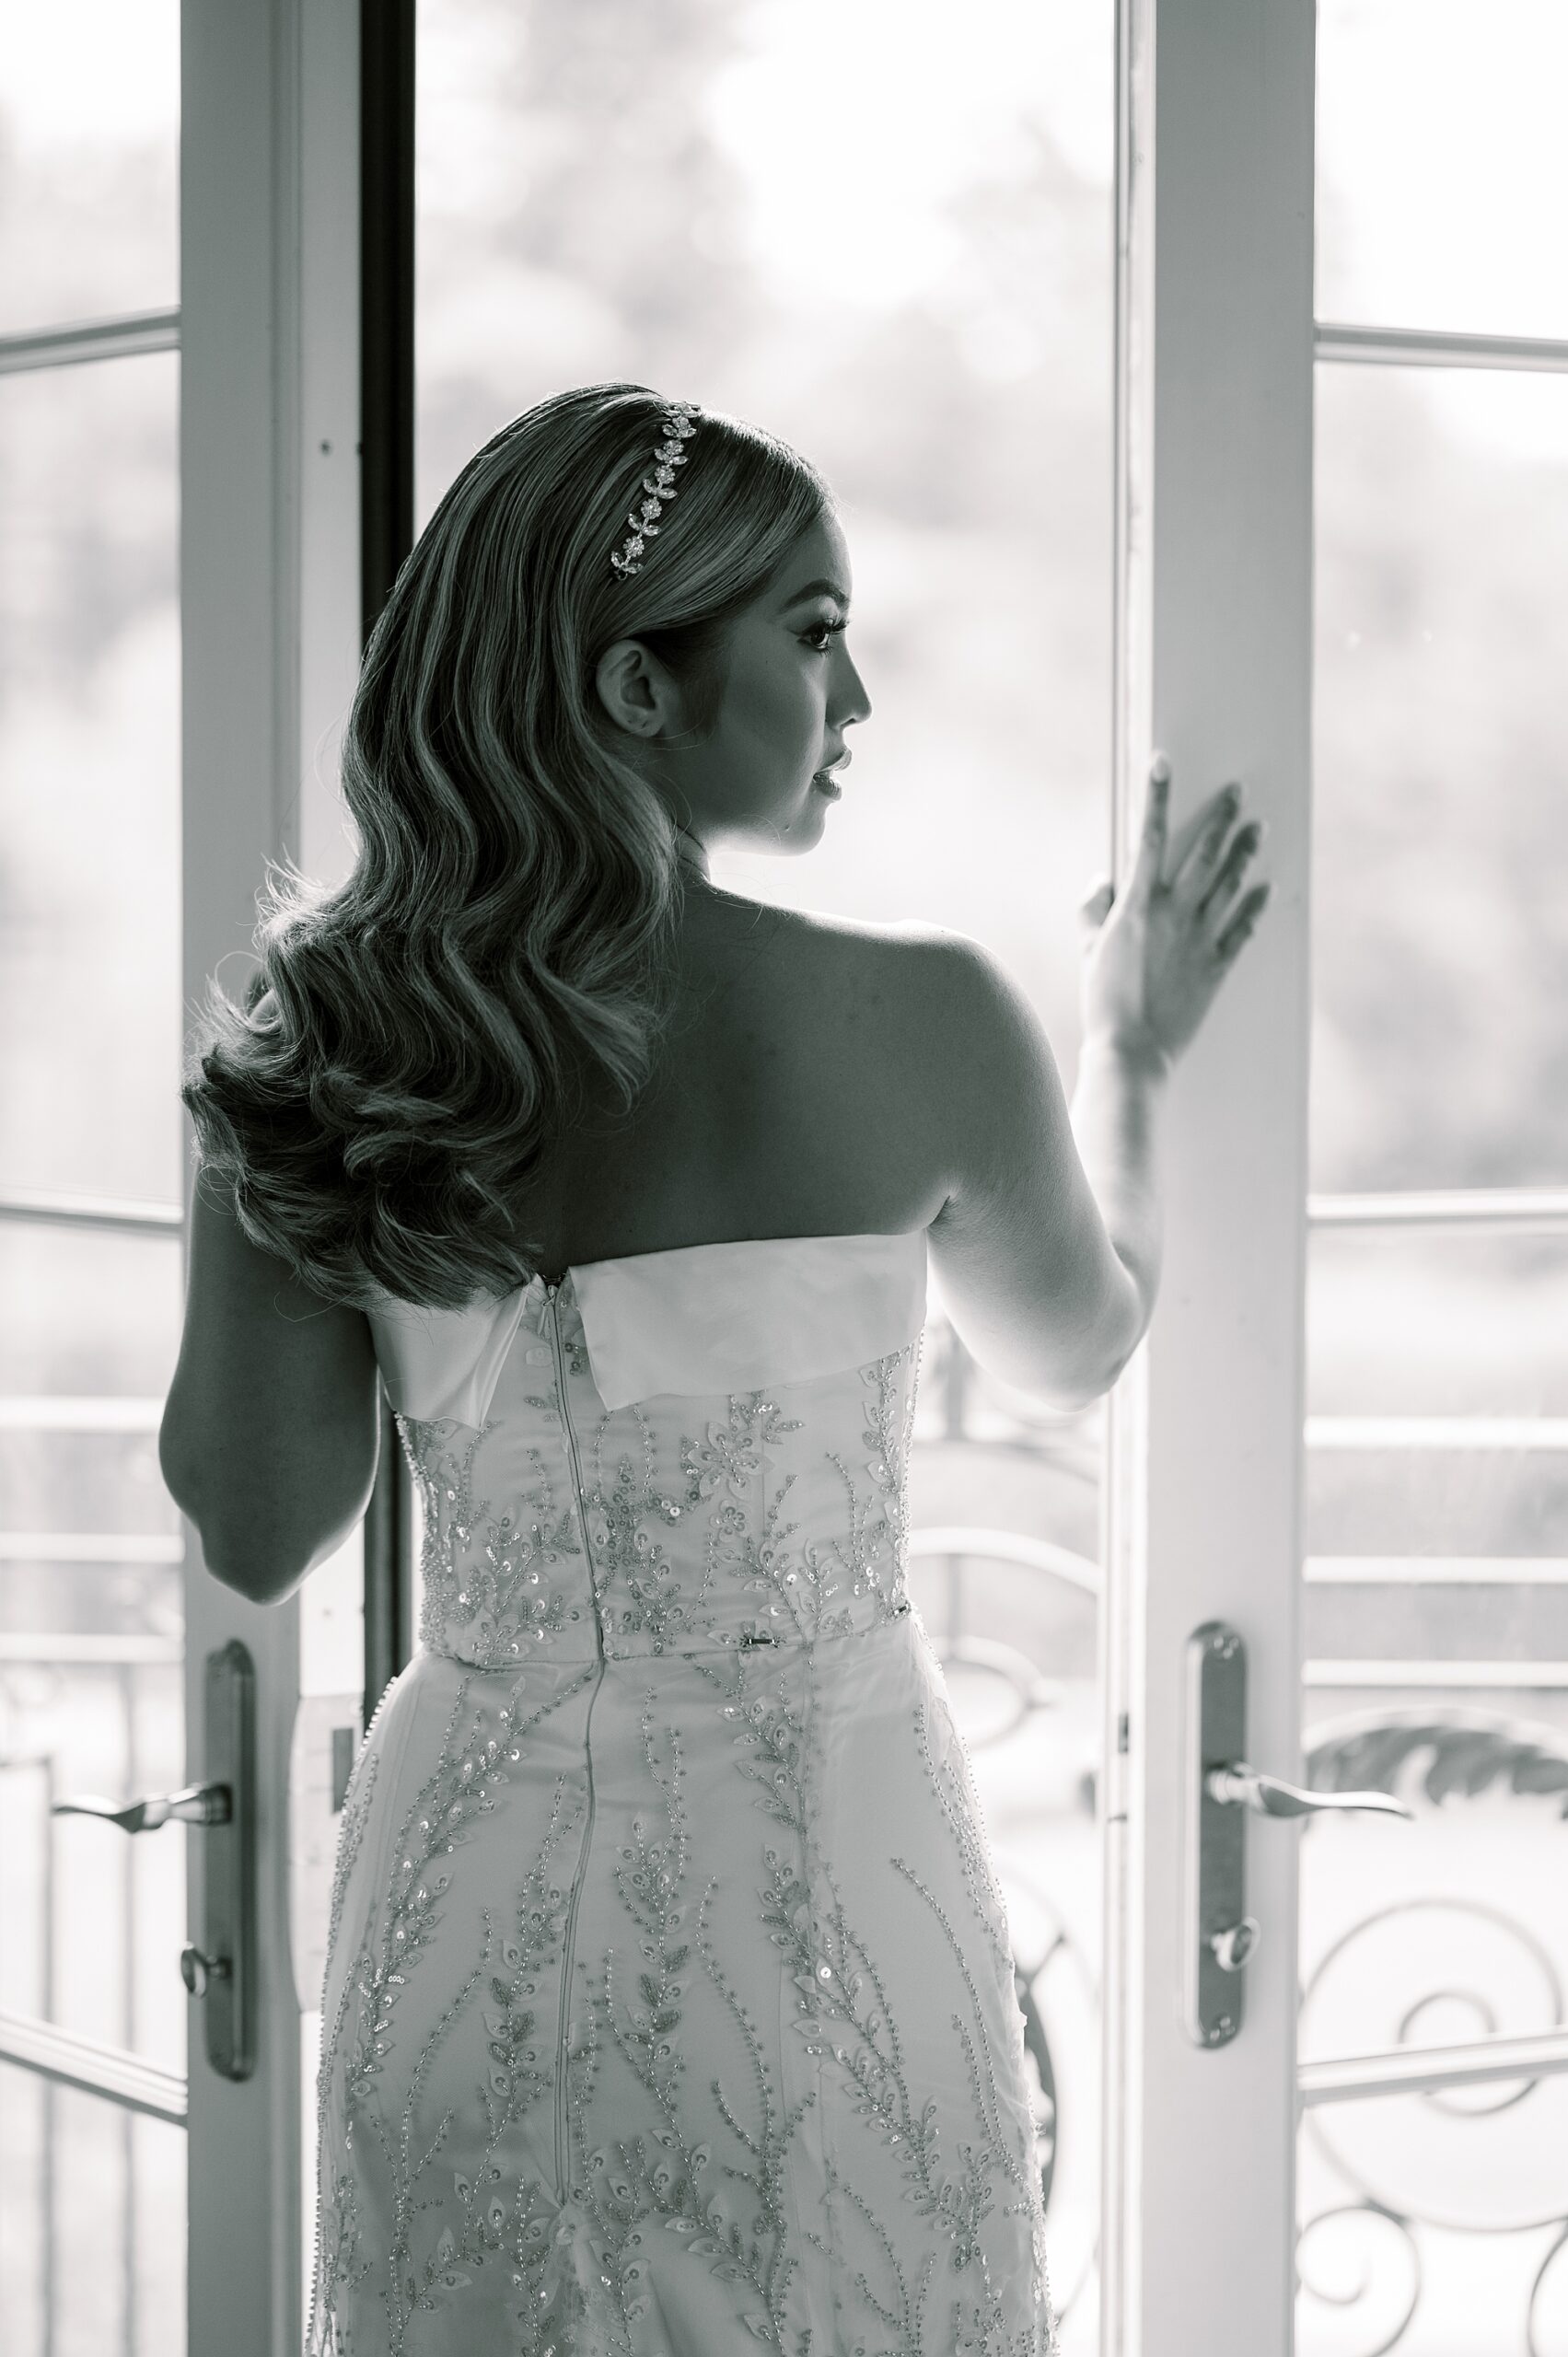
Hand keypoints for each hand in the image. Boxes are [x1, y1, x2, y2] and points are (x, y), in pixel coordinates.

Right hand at [1077, 753, 1271, 1069]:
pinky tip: (1266, 889)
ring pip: (1230, 883)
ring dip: (1245, 853)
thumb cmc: (1104, 1002)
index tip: (1163, 765)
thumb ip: (1093, 909)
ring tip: (1258, 829)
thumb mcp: (1088, 950)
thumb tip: (1103, 882)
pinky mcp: (1217, 965)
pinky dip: (1255, 906)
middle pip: (1205, 853)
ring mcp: (1200, 938)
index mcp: (1138, 906)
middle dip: (1222, 818)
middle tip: (1237, 793)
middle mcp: (1175, 914)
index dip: (1157, 797)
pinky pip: (1243, 928)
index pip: (1150, 837)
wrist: (1132, 1050)